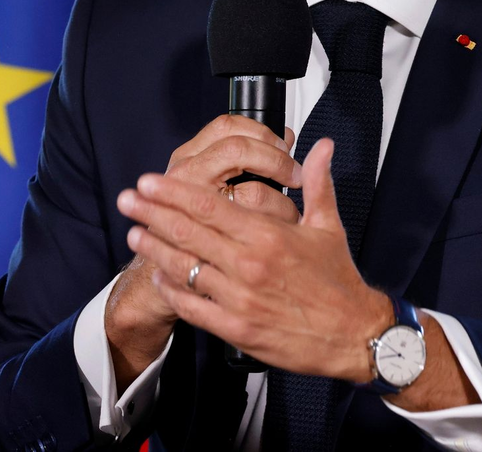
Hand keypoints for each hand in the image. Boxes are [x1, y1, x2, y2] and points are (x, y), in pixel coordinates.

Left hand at [117, 138, 392, 382]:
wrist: (354, 335)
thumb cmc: (339, 281)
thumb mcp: (329, 226)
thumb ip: (318, 183)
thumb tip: (321, 147)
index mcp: (269, 236)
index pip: (210, 206)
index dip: (174, 192)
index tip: (150, 182)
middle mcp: (249, 265)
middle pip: (189, 233)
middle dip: (152, 213)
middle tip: (127, 200)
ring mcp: (240, 298)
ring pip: (185, 268)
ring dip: (155, 250)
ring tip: (133, 234)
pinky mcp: (237, 328)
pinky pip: (193, 307)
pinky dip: (173, 290)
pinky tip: (160, 275)